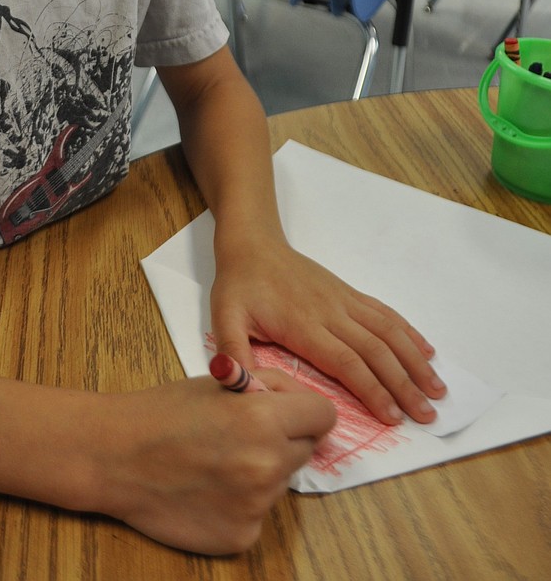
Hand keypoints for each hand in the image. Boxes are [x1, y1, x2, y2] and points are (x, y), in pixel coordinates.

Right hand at [98, 373, 334, 554]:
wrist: (116, 456)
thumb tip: (305, 405)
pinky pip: (258, 513)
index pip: (324, 416)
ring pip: (281, 482)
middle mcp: (267, 466)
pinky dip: (240, 502)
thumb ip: (269, 389)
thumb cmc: (165, 411)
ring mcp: (256, 507)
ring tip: (215, 461)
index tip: (288, 413)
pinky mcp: (241, 537)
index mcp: (264, 419)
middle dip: (283, 439)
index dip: (305, 410)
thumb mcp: (221, 382)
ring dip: (261, 472)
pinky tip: (207, 489)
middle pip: (305, 449)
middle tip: (242, 434)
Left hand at [210, 242, 445, 426]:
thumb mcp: (224, 318)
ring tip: (438, 389)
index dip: (372, 390)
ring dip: (414, 361)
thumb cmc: (239, 285)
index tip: (393, 417)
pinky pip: (384, 313)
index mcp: (303, 325)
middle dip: (403, 385)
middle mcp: (331, 312)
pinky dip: (408, 332)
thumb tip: (239, 387)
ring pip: (387, 331)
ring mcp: (343, 301)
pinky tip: (427, 351)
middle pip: (375, 351)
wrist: (253, 243)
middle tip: (428, 415)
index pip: (346, 362)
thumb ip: (233, 353)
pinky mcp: (348, 293)